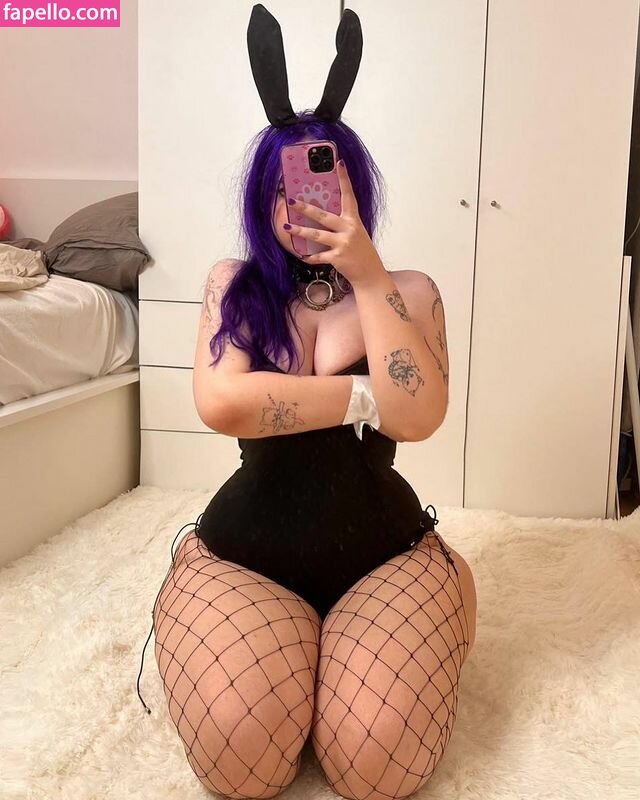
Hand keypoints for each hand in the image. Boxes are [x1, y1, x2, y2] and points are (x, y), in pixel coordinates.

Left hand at [283, 160, 384, 287]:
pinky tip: (302, 256)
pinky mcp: (337, 258)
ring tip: (286, 226)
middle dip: (306, 208)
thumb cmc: (361, 253)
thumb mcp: (356, 233)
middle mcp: (349, 229)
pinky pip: (318, 256)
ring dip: (299, 230)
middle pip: (323, 215)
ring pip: (316, 235)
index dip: (344, 179)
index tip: (338, 163)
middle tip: (291, 200)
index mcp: (354, 220)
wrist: (370, 274)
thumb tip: (321, 215)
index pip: (349, 195)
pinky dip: (309, 257)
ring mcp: (343, 244)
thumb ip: (343, 224)